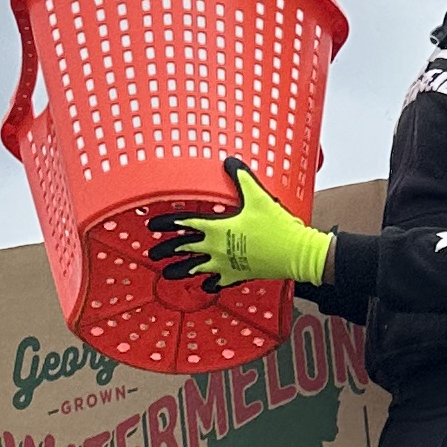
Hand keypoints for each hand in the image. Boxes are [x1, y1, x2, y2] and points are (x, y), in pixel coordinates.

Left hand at [167, 163, 332, 290]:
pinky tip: (205, 285)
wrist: (294, 252)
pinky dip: (209, 284)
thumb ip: (241, 177)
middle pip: (182, 249)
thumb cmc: (276, 226)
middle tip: (152, 254)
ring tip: (167, 275)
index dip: (165, 223)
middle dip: (164, 251)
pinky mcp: (237, 275)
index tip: (152, 226)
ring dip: (178, 271)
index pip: (183, 223)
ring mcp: (225, 264)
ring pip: (194, 269)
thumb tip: (230, 161)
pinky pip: (218, 282)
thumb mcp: (258, 196)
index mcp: (217, 227)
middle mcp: (216, 247)